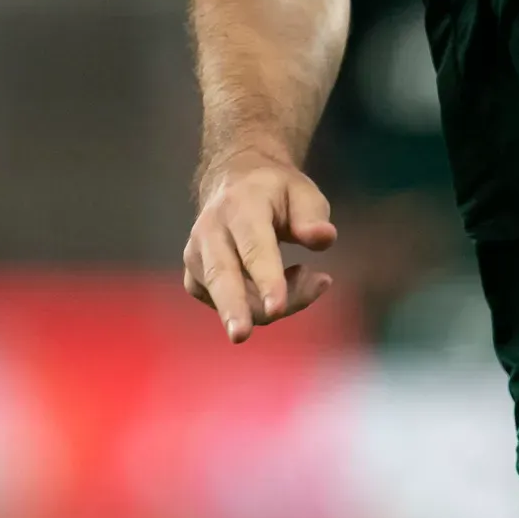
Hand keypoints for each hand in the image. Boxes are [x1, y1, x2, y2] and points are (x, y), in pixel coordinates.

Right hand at [181, 156, 337, 343]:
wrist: (234, 182)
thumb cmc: (276, 193)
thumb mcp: (303, 193)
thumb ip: (313, 217)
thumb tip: (323, 238)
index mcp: (241, 205)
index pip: (254, 247)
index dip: (266, 278)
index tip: (277, 308)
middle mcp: (211, 230)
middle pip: (221, 274)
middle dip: (233, 306)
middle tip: (241, 335)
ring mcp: (197, 255)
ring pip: (229, 296)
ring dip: (271, 304)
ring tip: (306, 276)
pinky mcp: (195, 277)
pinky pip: (223, 305)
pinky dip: (256, 307)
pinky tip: (279, 287)